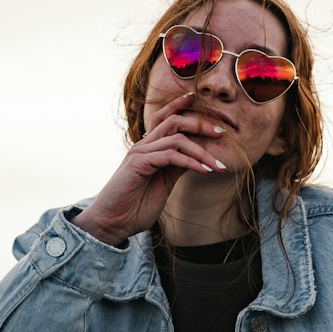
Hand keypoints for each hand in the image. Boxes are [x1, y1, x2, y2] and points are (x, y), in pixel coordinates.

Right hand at [70, 90, 228, 245]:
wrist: (111, 223)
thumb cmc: (135, 206)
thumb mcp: (164, 183)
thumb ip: (177, 166)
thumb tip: (198, 156)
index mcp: (148, 148)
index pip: (167, 118)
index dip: (185, 108)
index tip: (208, 110)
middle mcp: (143, 145)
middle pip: (174, 120)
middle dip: (200, 123)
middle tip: (221, 133)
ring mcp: (140, 152)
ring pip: (176, 138)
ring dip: (201, 151)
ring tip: (218, 165)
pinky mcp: (139, 164)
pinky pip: (170, 155)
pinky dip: (191, 162)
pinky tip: (205, 171)